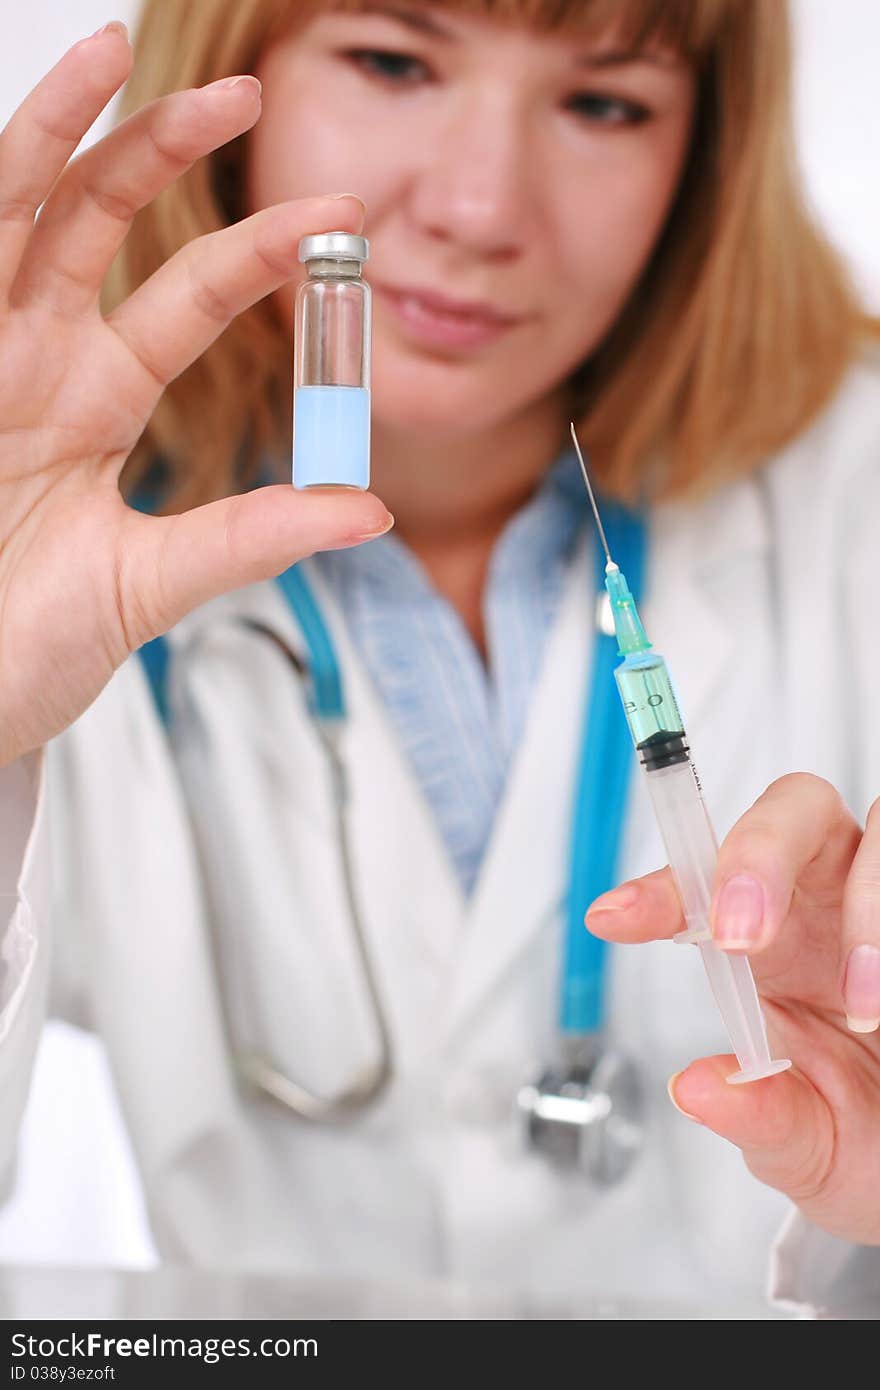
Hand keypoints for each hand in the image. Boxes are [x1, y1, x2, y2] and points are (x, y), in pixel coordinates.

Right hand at [0, 24, 390, 766]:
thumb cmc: (26, 646)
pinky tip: (12, 149)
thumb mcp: (150, 585)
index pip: (183, 300)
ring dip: (51, 135)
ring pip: (9, 220)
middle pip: (95, 227)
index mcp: (94, 405)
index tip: (338, 214)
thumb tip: (367, 509)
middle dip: (159, 152)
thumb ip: (248, 538)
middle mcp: (32, 365)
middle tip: (237, 97)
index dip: (254, 252)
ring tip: (98, 50)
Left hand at [586, 774, 879, 1245]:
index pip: (702, 889)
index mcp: (770, 943)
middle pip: (791, 810)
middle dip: (757, 858)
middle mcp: (828, 899)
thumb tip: (698, 1090)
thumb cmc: (868, 1135)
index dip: (661, 892)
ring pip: (875, 828)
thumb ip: (760, 1119)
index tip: (615, 917)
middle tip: (741, 937)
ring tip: (864, 1007)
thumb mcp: (810, 1148)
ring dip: (864, 912)